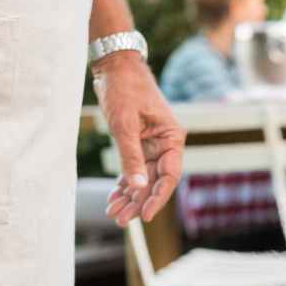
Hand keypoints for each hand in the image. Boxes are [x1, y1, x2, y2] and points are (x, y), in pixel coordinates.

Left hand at [92, 52, 184, 225]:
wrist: (115, 66)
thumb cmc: (125, 89)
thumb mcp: (125, 124)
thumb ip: (131, 156)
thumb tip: (137, 186)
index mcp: (171, 138)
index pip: (169, 176)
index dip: (157, 198)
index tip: (144, 215)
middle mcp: (165, 144)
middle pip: (155, 181)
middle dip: (138, 201)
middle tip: (122, 219)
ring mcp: (151, 145)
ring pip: (143, 179)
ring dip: (129, 196)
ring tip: (114, 212)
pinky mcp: (138, 143)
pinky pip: (134, 169)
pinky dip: (124, 184)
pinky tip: (114, 197)